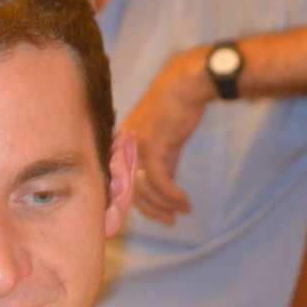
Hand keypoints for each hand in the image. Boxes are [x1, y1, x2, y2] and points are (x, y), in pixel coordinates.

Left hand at [120, 48, 209, 224]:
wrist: (186, 85)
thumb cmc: (176, 110)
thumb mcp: (166, 142)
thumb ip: (163, 165)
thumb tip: (166, 188)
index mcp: (120, 148)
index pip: (121, 184)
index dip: (136, 203)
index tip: (155, 215)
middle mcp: (121, 149)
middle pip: (130, 191)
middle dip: (151, 210)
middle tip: (169, 221)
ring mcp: (134, 148)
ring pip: (145, 190)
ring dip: (165, 205)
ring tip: (181, 212)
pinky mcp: (151, 146)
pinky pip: (159, 181)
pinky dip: (171, 195)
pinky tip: (183, 202)